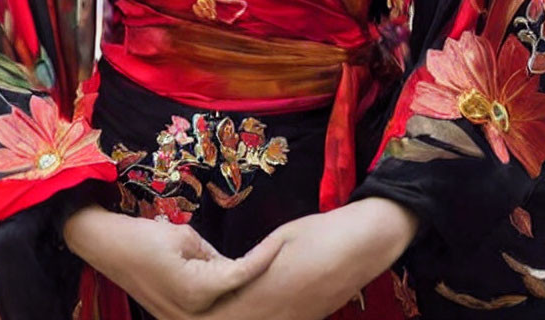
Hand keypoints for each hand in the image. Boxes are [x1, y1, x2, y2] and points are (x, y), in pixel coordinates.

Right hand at [63, 203, 283, 317]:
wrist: (107, 248)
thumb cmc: (145, 236)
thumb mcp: (187, 237)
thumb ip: (215, 257)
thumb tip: (235, 269)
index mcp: (196, 291)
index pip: (241, 275)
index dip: (263, 258)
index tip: (281, 243)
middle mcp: (189, 314)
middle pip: (235, 301)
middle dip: (258, 288)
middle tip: (282, 263)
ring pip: (222, 309)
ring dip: (240, 296)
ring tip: (266, 281)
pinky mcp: (173, 316)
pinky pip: (206, 310)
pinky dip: (222, 299)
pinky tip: (238, 290)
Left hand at [192, 196, 420, 319]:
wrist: (362, 246)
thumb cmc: (320, 232)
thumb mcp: (281, 239)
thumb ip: (255, 262)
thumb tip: (234, 274)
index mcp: (266, 290)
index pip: (223, 313)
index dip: (200, 315)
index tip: (182, 308)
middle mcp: (278, 314)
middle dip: (213, 319)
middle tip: (190, 311)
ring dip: (235, 318)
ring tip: (214, 310)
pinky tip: (251, 310)